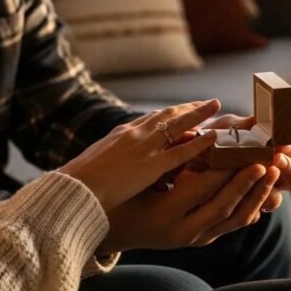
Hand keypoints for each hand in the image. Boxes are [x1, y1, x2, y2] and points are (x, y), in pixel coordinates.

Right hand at [60, 100, 220, 210]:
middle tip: (207, 102)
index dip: (170, 113)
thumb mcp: (97, 161)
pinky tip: (213, 138)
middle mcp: (134, 134)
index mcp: (121, 133)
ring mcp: (144, 148)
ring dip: (199, 114)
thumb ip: (113, 157)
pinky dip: (199, 143)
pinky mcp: (151, 166)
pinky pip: (181, 152)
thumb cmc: (81, 181)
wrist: (74, 189)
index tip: (184, 108)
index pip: (150, 119)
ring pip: (177, 126)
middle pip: (167, 115)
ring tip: (216, 106)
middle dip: (188, 108)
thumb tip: (116, 162)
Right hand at [97, 164, 280, 252]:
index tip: (246, 147)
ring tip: (273, 173)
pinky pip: (230, 225)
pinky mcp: (200, 239)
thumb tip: (201, 133)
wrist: (107, 227)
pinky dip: (249, 208)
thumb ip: (172, 159)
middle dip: (250, 180)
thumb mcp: (142, 177)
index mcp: (166, 213)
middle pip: (225, 203)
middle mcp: (183, 231)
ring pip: (234, 218)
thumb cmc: (121, 194)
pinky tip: (263, 194)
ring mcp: (194, 239)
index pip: (204, 187)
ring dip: (257, 194)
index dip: (227, 166)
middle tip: (270, 159)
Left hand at [199, 114, 290, 210]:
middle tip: (274, 161)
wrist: (181, 161)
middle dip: (289, 170)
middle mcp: (271, 175)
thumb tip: (257, 121)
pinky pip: (252, 214)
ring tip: (255, 173)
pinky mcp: (239, 210)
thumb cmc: (207, 139)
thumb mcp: (222, 129)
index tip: (283, 146)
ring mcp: (257, 194)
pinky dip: (247, 203)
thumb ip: (240, 126)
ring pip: (275, 199)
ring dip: (267, 187)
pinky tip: (236, 193)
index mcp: (273, 152)